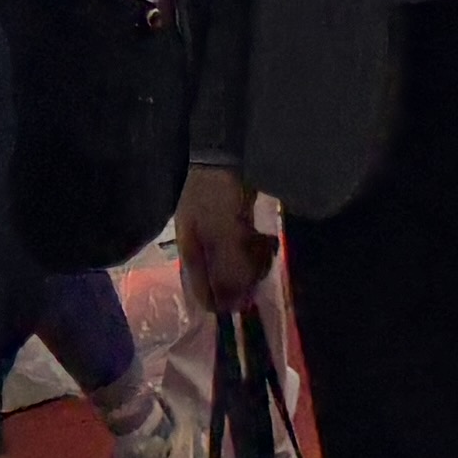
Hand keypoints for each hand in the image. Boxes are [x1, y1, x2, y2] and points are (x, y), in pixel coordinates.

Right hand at [174, 163, 273, 315]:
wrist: (222, 150)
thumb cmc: (219, 194)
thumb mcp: (224, 236)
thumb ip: (228, 272)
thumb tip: (234, 308)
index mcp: (191, 255)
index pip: (205, 297)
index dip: (228, 302)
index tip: (250, 296)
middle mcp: (201, 250)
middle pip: (224, 283)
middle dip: (246, 279)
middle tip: (261, 262)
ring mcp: (215, 235)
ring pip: (238, 267)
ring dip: (255, 263)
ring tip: (266, 246)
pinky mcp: (230, 223)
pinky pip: (245, 250)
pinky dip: (256, 248)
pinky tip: (265, 238)